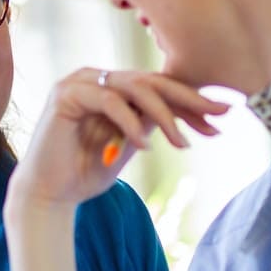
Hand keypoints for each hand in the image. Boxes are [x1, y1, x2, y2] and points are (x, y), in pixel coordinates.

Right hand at [7, 67, 226, 210]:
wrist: (49, 194)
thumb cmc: (88, 171)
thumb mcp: (131, 144)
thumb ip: (152, 123)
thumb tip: (193, 114)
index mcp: (111, 86)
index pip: (158, 86)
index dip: (190, 102)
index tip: (220, 119)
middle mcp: (96, 76)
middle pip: (151, 80)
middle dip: (188, 99)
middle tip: (218, 114)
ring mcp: (79, 81)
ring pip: (134, 87)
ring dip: (164, 115)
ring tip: (181, 144)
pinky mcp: (65, 94)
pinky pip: (109, 101)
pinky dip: (130, 123)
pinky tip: (144, 146)